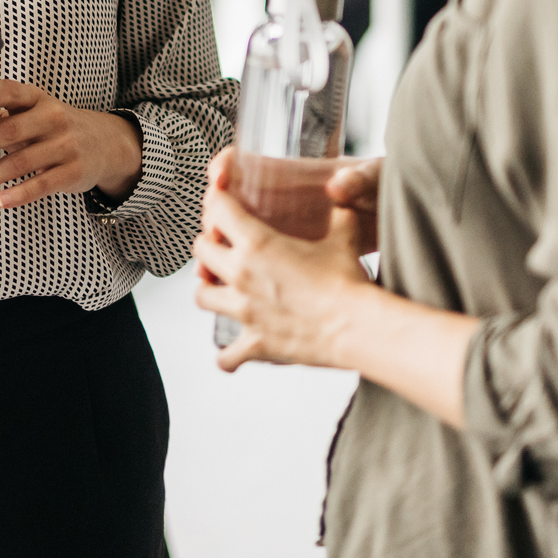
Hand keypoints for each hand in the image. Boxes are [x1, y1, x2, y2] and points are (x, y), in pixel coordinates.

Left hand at [0, 80, 142, 208]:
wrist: (105, 144)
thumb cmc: (50, 127)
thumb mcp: (31, 111)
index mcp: (36, 98)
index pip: (10, 91)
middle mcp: (52, 117)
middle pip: (10, 130)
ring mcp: (65, 145)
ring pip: (21, 162)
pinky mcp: (73, 172)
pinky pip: (43, 184)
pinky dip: (20, 194)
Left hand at [194, 148, 373, 371]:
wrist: (356, 326)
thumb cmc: (348, 282)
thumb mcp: (343, 237)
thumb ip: (339, 214)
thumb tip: (343, 200)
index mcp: (257, 243)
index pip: (218, 211)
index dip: (218, 205)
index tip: (224, 207)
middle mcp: (241, 274)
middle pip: (201, 250)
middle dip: (210, 245)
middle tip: (223, 246)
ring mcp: (243, 311)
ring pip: (201, 295)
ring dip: (210, 290)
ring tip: (222, 290)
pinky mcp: (254, 343)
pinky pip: (226, 356)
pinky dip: (227, 357)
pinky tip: (232, 353)